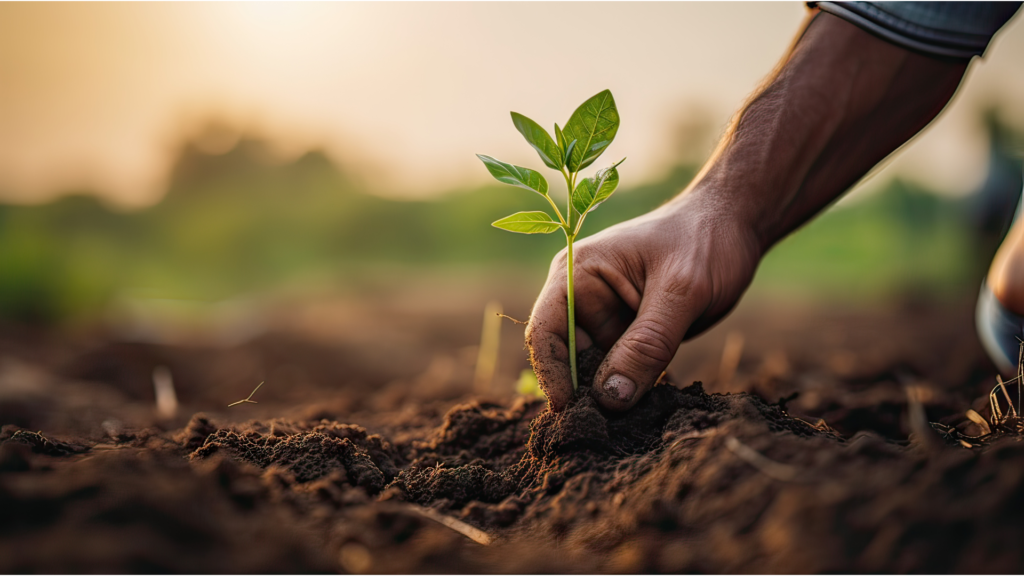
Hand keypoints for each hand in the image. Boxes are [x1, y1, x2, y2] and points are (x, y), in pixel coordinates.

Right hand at [526, 187, 761, 410]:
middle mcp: (583, 299)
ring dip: (609, 399)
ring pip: (594, 373)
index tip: (571, 413)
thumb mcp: (681, 291)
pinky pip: (621, 374)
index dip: (552, 375)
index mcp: (577, 275)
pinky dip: (631, 393)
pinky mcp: (630, 337)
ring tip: (628, 428)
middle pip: (566, 359)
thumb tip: (610, 399)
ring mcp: (606, 320)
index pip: (545, 332)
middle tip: (605, 433)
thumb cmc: (705, 240)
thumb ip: (647, 344)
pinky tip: (645, 413)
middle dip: (583, 395)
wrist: (735, 225)